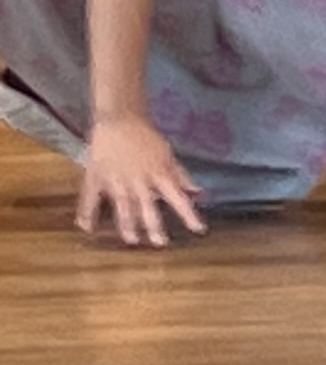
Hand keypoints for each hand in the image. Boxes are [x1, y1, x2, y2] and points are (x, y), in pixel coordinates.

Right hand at [76, 116, 204, 247]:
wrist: (119, 120)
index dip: (189, 215)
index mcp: (159, 174)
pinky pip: (90, 199)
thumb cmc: (146, 138)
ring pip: (123, 208)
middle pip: (148, 208)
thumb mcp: (168, 155)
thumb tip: (198, 192)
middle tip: (161, 244)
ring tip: (132, 241)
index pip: (179, 198)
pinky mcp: (96, 178)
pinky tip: (87, 229)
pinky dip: (87, 214)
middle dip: (155, 227)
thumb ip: (181, 175)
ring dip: (128, 226)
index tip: (199, 230)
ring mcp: (116, 181)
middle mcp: (139, 181)